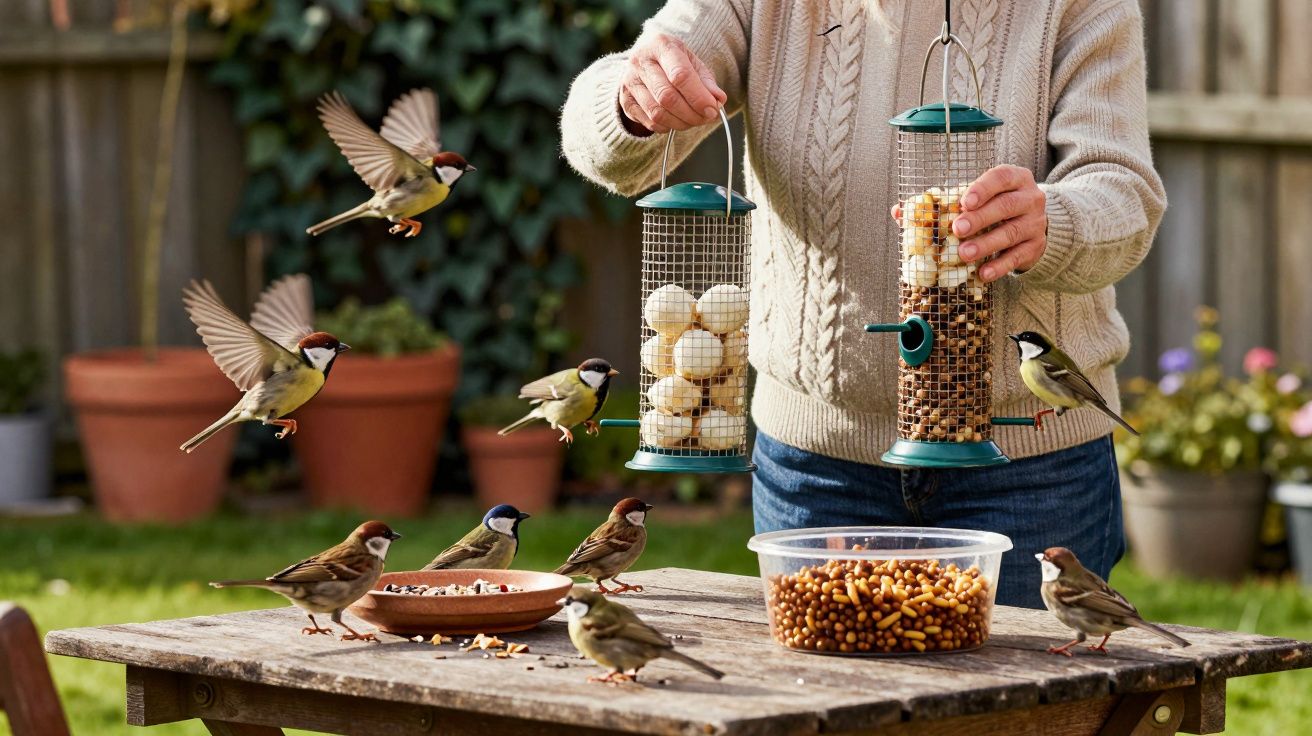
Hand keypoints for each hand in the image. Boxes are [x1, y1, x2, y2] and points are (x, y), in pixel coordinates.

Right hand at [618, 33, 726, 134]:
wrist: (644, 59)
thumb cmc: (673, 61)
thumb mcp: (692, 62)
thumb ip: (706, 81)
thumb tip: (718, 100)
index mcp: (661, 45)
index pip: (680, 75)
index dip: (699, 97)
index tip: (713, 109)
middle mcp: (640, 61)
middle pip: (668, 97)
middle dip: (692, 113)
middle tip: (706, 118)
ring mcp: (629, 82)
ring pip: (658, 113)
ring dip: (681, 123)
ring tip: (694, 120)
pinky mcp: (625, 100)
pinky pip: (650, 122)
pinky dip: (668, 126)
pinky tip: (677, 120)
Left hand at [888, 165, 1045, 282]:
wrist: (1033, 226)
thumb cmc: (994, 208)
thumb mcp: (976, 198)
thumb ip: (941, 203)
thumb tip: (899, 211)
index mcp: (1013, 179)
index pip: (1001, 178)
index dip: (982, 188)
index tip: (963, 202)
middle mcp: (1029, 198)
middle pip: (1005, 206)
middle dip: (980, 218)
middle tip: (957, 230)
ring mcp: (1035, 223)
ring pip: (1011, 233)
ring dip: (986, 244)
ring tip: (964, 254)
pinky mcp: (1035, 247)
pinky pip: (1017, 257)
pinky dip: (999, 267)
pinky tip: (982, 274)